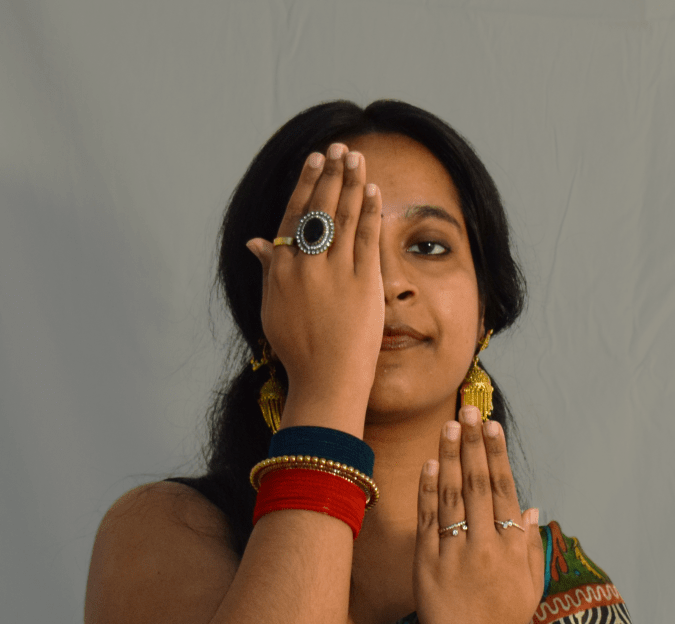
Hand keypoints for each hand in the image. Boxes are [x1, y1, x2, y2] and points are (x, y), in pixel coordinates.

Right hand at [245, 143, 384, 411]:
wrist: (326, 380)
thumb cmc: (299, 350)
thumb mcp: (273, 308)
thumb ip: (269, 270)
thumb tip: (254, 242)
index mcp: (281, 270)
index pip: (294, 216)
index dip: (307, 185)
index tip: (315, 162)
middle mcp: (306, 266)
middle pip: (320, 209)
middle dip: (331, 174)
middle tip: (340, 149)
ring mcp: (335, 273)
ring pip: (344, 217)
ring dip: (352, 183)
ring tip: (358, 159)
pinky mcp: (363, 283)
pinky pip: (367, 238)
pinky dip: (370, 211)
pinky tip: (375, 191)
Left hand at [413, 405, 544, 623]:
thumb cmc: (505, 622)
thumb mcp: (529, 584)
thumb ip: (530, 544)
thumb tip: (533, 507)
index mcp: (512, 549)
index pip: (504, 491)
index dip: (497, 457)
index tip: (493, 428)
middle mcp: (485, 547)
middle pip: (477, 486)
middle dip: (473, 445)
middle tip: (469, 411)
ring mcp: (454, 556)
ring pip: (451, 497)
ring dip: (449, 458)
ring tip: (449, 427)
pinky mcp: (428, 567)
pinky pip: (428, 521)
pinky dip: (428, 492)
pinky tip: (428, 465)